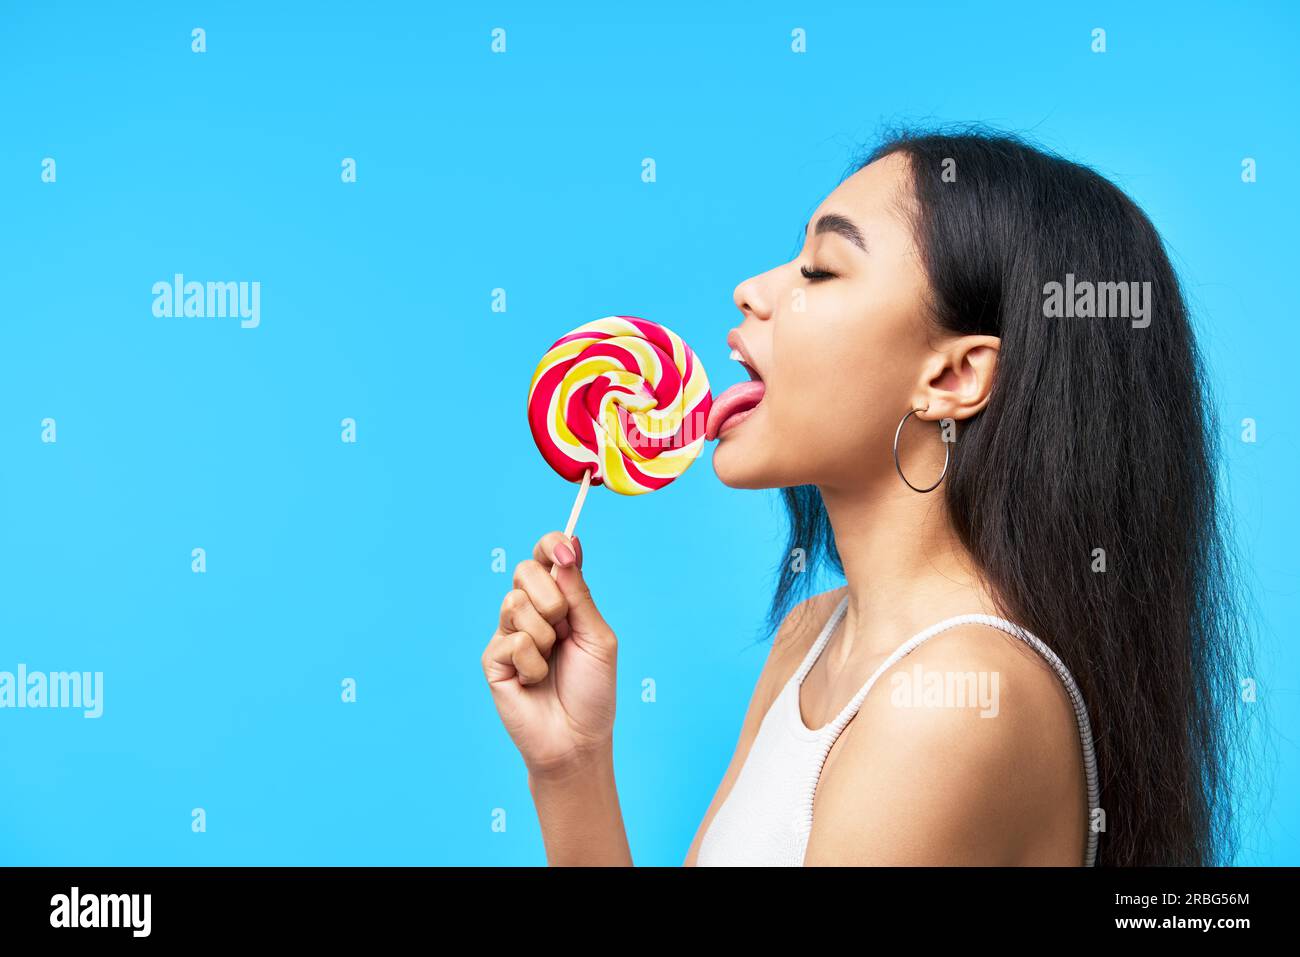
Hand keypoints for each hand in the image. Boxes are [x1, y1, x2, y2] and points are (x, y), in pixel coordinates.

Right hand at [482, 532, 617, 776]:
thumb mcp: (598, 637)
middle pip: (525, 569)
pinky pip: (512, 641)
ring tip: (551, 662)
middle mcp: (531, 611)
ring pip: (515, 602)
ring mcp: (508, 633)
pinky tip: (534, 682)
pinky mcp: (492, 659)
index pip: (547, 556)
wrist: (577, 739)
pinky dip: (533, 663)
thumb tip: (569, 546)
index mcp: (560, 600)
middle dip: (551, 598)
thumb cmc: (592, 691)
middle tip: (564, 629)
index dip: (553, 545)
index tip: (566, 552)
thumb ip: (580, 594)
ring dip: (545, 636)